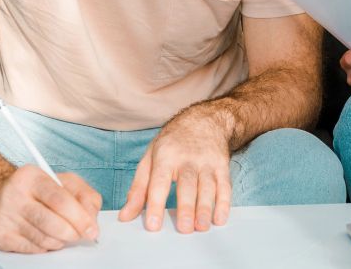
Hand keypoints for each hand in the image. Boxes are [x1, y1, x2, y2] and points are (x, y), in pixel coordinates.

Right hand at [0, 165, 100, 252]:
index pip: (61, 200)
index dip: (81, 218)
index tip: (92, 230)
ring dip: (60, 241)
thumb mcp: (62, 181)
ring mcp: (5, 216)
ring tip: (62, 234)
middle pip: (53, 223)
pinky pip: (32, 249)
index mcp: (33, 177)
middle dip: (73, 233)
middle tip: (80, 235)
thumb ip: (84, 196)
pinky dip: (45, 247)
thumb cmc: (35, 189)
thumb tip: (91, 221)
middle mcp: (15, 195)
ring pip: (44, 239)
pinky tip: (46, 237)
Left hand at [118, 108, 231, 233]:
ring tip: (201, 227)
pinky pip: (224, 186)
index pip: (159, 182)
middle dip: (186, 207)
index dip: (156, 204)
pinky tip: (219, 218)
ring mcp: (207, 162)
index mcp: (165, 156)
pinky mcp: (222, 166)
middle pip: (187, 185)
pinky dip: (224, 203)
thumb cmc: (172, 143)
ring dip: (206, 208)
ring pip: (207, 186)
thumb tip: (126, 215)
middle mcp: (188, 159)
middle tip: (184, 229)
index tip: (153, 225)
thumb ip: (138, 188)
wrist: (203, 120)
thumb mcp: (150, 158)